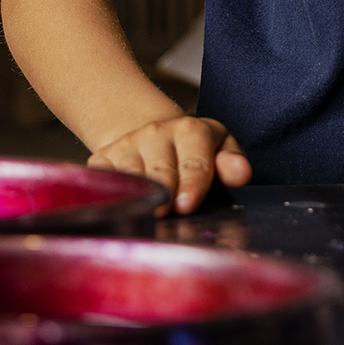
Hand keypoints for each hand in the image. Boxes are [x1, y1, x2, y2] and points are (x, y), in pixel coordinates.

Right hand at [88, 114, 250, 215]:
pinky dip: (107, 192)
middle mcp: (156, 132)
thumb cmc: (192, 152)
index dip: (192, 182)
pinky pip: (102, 177)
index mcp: (190, 130)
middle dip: (165, 191)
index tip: (188, 204)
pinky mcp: (102, 158)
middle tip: (166, 213)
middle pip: (161, 169)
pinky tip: (114, 206)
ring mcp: (126, 144)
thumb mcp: (217, 149)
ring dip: (137, 194)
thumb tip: (242, 172)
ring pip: (130, 173)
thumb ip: (231, 163)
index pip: (195, 159)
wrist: (151, 137)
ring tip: (143, 214)